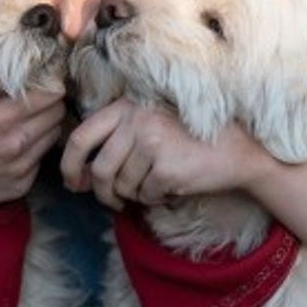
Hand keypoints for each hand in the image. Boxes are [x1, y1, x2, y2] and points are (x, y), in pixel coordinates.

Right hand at [0, 69, 65, 223]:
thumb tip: (12, 60)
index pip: (51, 92)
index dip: (46, 79)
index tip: (33, 75)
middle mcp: (16, 147)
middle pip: (57, 113)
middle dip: (47, 100)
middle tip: (25, 95)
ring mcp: (20, 171)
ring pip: (53, 136)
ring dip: (42, 124)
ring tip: (15, 119)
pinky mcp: (19, 188)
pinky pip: (40, 159)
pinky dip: (32, 148)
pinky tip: (6, 145)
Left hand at [59, 97, 278, 209]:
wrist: (237, 149)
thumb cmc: (189, 137)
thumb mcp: (149, 121)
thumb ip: (117, 136)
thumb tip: (80, 174)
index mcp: (126, 105)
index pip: (81, 137)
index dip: (69, 165)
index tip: (73, 182)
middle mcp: (135, 120)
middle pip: (98, 170)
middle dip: (101, 192)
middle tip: (112, 201)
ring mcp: (151, 143)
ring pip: (121, 187)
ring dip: (133, 195)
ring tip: (153, 186)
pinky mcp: (165, 168)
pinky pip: (144, 196)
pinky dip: (154, 198)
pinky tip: (171, 186)